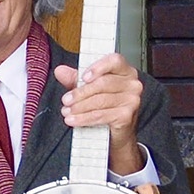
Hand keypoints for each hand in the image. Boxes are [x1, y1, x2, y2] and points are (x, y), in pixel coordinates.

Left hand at [55, 53, 144, 174]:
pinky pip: (102, 115)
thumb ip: (75, 79)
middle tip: (66, 100)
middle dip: (80, 93)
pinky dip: (84, 118)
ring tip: (66, 112)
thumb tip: (60, 71)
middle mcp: (132, 84)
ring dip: (79, 107)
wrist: (115, 132)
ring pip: (101, 100)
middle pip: (103, 83)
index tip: (83, 77)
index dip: (98, 67)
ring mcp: (132, 100)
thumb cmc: (104, 106)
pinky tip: (73, 120)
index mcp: (124, 71)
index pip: (114, 61)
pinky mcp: (127, 115)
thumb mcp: (88, 89)